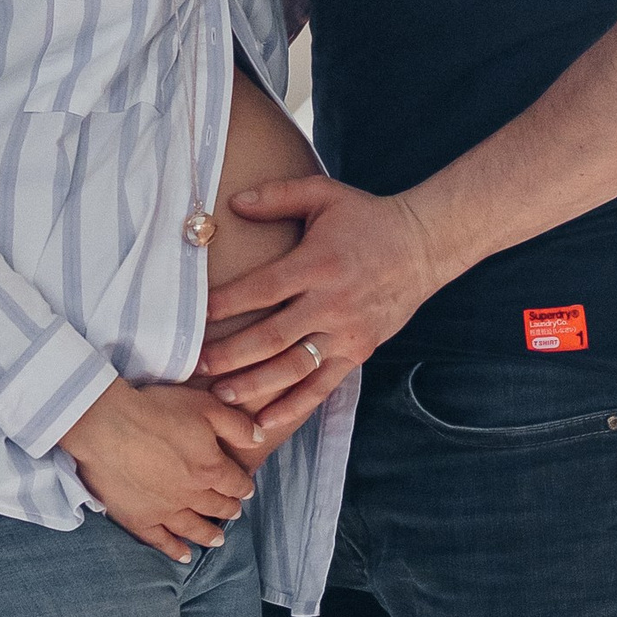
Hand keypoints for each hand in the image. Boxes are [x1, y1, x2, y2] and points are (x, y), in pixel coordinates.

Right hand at [59, 377, 262, 562]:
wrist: (106, 425)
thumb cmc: (156, 410)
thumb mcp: (205, 406)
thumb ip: (236, 425)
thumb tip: (260, 438)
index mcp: (211, 469)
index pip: (236, 483)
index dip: (243, 486)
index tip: (246, 490)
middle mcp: (192, 495)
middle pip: (217, 507)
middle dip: (228, 510)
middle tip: (234, 513)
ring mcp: (164, 511)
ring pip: (194, 528)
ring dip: (208, 534)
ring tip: (218, 540)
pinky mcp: (138, 519)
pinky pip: (161, 541)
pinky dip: (174, 549)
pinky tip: (183, 555)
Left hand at [194, 178, 442, 411]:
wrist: (422, 247)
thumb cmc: (367, 219)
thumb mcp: (324, 194)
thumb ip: (278, 195)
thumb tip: (234, 203)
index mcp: (317, 264)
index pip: (263, 289)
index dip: (227, 304)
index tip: (196, 317)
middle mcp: (330, 303)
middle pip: (272, 337)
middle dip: (230, 354)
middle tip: (195, 366)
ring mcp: (346, 333)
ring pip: (293, 368)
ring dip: (255, 385)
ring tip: (221, 395)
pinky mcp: (358, 352)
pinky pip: (322, 386)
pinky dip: (293, 406)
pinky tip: (265, 422)